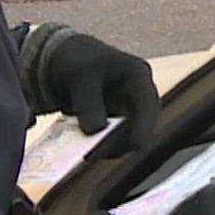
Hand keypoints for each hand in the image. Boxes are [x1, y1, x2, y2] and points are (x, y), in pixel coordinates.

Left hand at [17, 23, 160, 157]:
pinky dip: (100, 147)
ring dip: (109, 148)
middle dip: (121, 143)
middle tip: (96, 153)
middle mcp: (139, 97)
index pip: (148, 106)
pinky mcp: (116, 126)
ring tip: (85, 152)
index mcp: (138, 76)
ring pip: (127, 139)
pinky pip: (113, 142)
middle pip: (142, 128)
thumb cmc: (76, 61)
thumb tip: (95, 130)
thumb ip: (87, 101)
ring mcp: (129, 112)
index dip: (143, 127)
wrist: (66, 63)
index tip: (132, 146)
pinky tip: (82, 148)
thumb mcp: (79, 75)